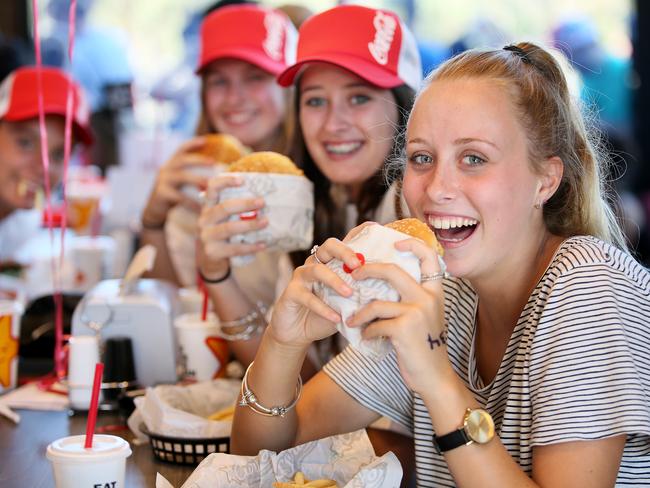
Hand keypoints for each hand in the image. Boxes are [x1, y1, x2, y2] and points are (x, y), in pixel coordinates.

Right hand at [141, 137, 214, 226]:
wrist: (155, 211)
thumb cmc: (175, 195)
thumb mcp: (181, 182)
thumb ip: (193, 174)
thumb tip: (219, 170)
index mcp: (172, 164)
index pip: (181, 149)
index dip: (192, 144)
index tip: (206, 140)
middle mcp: (166, 169)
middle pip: (183, 160)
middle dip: (199, 160)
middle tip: (214, 162)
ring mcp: (163, 181)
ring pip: (182, 177)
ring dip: (198, 180)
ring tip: (211, 186)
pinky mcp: (161, 194)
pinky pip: (179, 197)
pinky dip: (192, 202)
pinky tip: (202, 209)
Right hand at [196, 174, 267, 278]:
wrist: (211, 258)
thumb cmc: (223, 232)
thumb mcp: (224, 218)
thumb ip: (235, 208)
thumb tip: (261, 198)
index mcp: (208, 206)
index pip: (212, 188)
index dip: (225, 181)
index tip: (242, 180)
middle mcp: (204, 219)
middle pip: (224, 208)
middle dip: (245, 204)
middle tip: (262, 202)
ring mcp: (206, 236)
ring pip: (229, 228)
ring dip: (250, 225)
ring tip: (265, 222)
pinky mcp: (212, 252)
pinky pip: (234, 248)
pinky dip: (250, 247)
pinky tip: (263, 245)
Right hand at [268, 237, 364, 348]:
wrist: (297, 333)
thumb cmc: (326, 315)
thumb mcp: (347, 305)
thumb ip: (362, 296)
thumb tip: (387, 294)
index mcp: (331, 262)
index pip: (345, 243)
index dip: (358, 233)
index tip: (375, 228)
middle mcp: (316, 263)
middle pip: (329, 246)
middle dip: (345, 253)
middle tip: (358, 265)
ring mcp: (302, 276)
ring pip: (317, 270)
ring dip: (335, 281)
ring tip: (349, 293)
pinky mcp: (291, 292)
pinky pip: (307, 297)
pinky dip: (323, 308)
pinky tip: (336, 317)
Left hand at [345, 238, 453, 393]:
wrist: (434, 377)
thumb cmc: (425, 346)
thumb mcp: (426, 316)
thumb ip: (413, 298)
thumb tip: (384, 281)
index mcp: (435, 292)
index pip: (429, 257)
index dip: (412, 244)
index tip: (395, 243)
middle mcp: (428, 298)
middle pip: (392, 271)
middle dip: (368, 270)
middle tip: (354, 275)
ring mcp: (417, 313)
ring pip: (376, 303)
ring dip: (360, 314)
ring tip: (352, 320)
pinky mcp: (404, 329)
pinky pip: (375, 324)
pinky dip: (366, 332)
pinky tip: (365, 338)